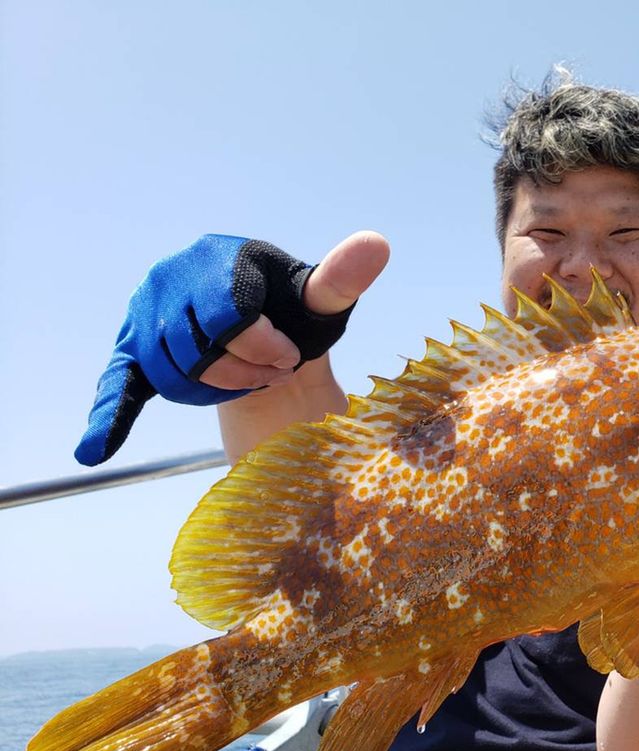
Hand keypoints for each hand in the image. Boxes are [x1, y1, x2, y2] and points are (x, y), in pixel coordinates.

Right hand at [75, 231, 388, 464]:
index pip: (229, 314)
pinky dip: (108, 417)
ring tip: (249, 377)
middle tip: (273, 370)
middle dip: (244, 369)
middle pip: (199, 347)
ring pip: (176, 374)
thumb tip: (376, 244)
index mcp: (216, 257)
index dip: (263, 346)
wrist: (273, 346)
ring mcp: (148, 317)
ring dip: (220, 388)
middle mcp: (171, 279)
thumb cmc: (299, 321)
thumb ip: (343, 276)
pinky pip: (119, 386)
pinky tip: (95, 450)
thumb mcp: (323, 302)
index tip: (288, 356)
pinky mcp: (136, 354)